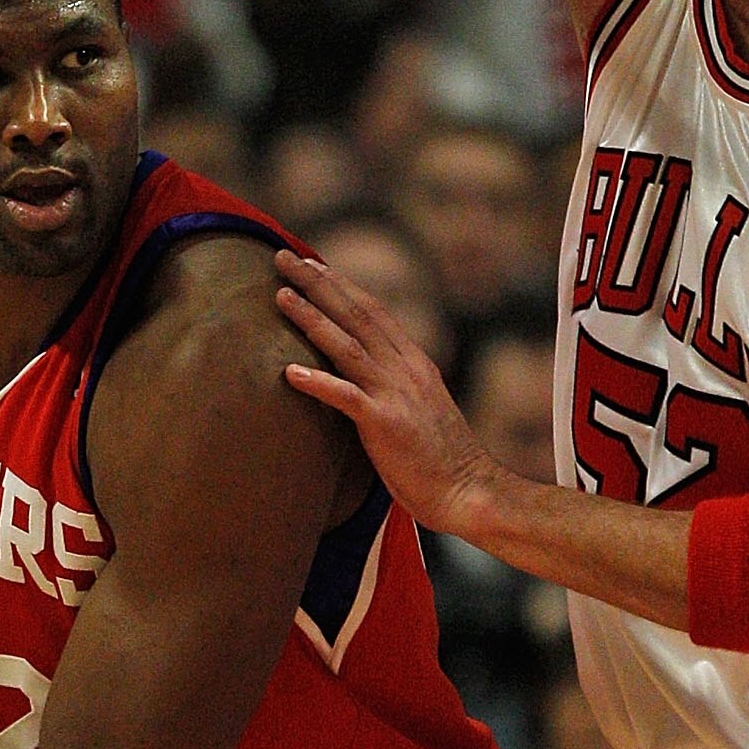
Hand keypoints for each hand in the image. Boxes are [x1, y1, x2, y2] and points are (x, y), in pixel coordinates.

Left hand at [274, 253, 496, 531]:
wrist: (468, 491)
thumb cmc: (440, 462)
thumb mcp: (419, 411)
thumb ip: (395, 388)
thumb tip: (367, 381)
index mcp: (413, 363)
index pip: (373, 311)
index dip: (341, 285)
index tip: (312, 264)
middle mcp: (404, 368)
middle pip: (356, 314)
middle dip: (319, 283)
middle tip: (284, 257)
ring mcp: (395, 393)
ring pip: (346, 345)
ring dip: (311, 318)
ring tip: (280, 296)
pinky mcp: (385, 423)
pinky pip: (345, 397)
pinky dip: (317, 382)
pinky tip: (289, 372)